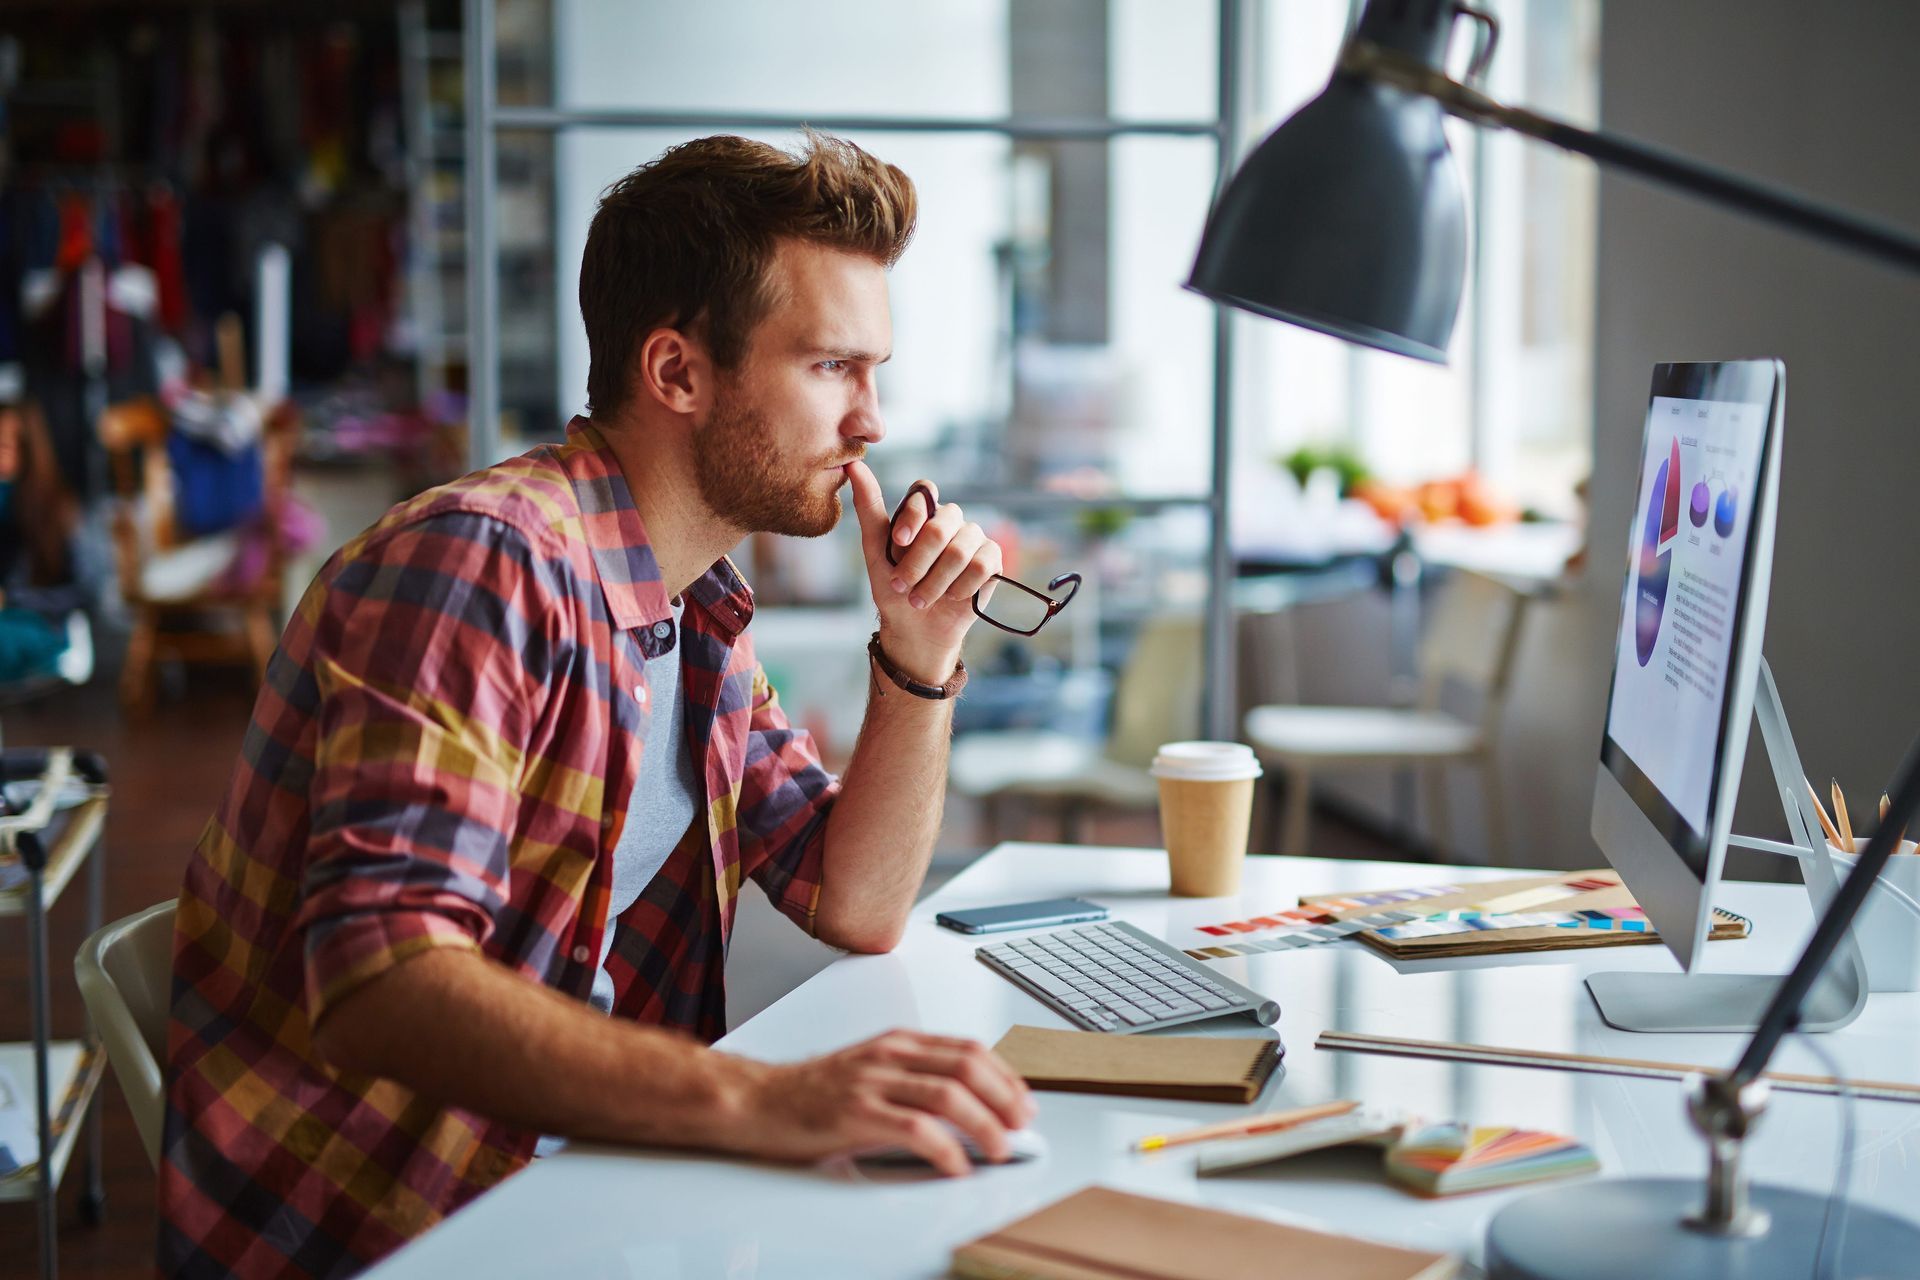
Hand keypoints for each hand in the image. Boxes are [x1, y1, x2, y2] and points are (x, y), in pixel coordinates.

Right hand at [727, 1029, 1034, 1176]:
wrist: (757, 1100)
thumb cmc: (812, 1093)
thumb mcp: (871, 1071)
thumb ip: (912, 1078)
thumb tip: (965, 1103)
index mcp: (897, 1043)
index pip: (967, 1048)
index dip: (1004, 1075)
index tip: (1023, 1101)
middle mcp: (889, 1055)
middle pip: (966, 1066)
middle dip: (1004, 1098)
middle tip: (1021, 1127)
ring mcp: (873, 1082)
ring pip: (948, 1095)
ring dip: (985, 1125)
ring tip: (999, 1149)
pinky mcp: (856, 1114)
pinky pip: (916, 1128)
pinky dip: (946, 1149)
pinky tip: (956, 1165)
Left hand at [844, 461, 1002, 682]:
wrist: (915, 628)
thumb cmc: (893, 588)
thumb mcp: (874, 550)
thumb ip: (869, 507)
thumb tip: (855, 465)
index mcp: (924, 512)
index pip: (925, 491)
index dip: (913, 516)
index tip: (898, 543)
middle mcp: (950, 521)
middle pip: (941, 525)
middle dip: (919, 562)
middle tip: (904, 584)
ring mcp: (974, 539)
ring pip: (960, 550)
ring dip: (935, 582)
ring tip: (922, 598)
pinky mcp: (992, 561)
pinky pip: (982, 565)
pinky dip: (961, 587)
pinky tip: (951, 597)